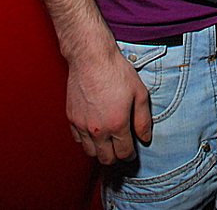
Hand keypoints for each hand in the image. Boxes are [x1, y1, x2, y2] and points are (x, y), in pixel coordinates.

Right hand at [67, 44, 151, 163]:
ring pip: (90, 152)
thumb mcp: (140, 93)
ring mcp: (82, 125)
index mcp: (117, 124)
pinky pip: (77, 139)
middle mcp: (98, 130)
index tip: (132, 151)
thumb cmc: (117, 72)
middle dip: (115, 157)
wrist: (92, 57)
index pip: (123, 153)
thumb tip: (144, 138)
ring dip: (100, 150)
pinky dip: (86, 140)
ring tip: (107, 141)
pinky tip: (94, 130)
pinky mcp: (71, 118)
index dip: (130, 155)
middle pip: (106, 159)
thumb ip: (143, 119)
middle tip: (120, 149)